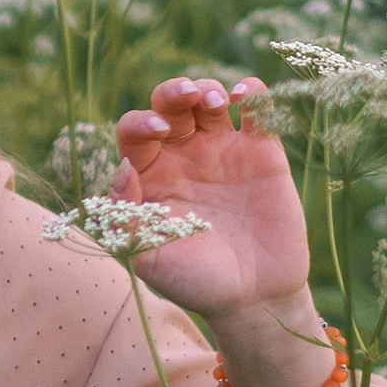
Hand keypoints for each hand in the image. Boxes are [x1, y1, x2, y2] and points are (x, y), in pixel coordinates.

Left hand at [112, 74, 311, 322]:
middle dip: (173, 92)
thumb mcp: (146, 254)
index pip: (135, 133)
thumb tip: (123, 168)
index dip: (141, 122)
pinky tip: (245, 97)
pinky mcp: (263, 154)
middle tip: (186, 97)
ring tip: (217, 103)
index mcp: (150, 176)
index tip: (157, 132)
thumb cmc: (193, 280)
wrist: (253, 297)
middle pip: (170, 106)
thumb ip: (125, 214)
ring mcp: (224, 152)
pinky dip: (252, 93)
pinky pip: (257, 111)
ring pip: (209, 101)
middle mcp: (184, 158)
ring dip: (208, 89)